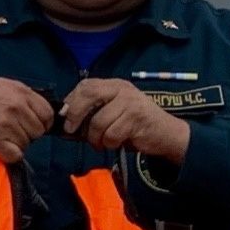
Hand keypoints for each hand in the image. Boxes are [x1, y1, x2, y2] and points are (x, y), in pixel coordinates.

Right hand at [0, 78, 54, 163]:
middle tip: (10, 131)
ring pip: (26, 144)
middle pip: (38, 132)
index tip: (30, 125)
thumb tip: (43, 112)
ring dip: (15, 144)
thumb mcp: (3, 86)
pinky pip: (15, 155)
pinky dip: (9, 154)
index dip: (41, 123)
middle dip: (27, 134)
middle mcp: (15, 107)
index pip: (47, 114)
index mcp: (20, 92)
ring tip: (0, 136)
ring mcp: (5, 124)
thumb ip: (24, 95)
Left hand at [58, 78, 191, 162]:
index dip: (71, 102)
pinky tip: (116, 143)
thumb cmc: (133, 126)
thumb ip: (90, 115)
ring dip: (95, 138)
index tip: (65, 119)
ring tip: (101, 142)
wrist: (165, 133)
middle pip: (89, 94)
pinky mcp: (137, 118)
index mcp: (113, 85)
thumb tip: (64, 124)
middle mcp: (122, 89)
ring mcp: (131, 102)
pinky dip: (109, 143)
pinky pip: (111, 134)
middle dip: (75, 115)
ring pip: (98, 121)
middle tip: (72, 130)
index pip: (85, 85)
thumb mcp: (111, 114)